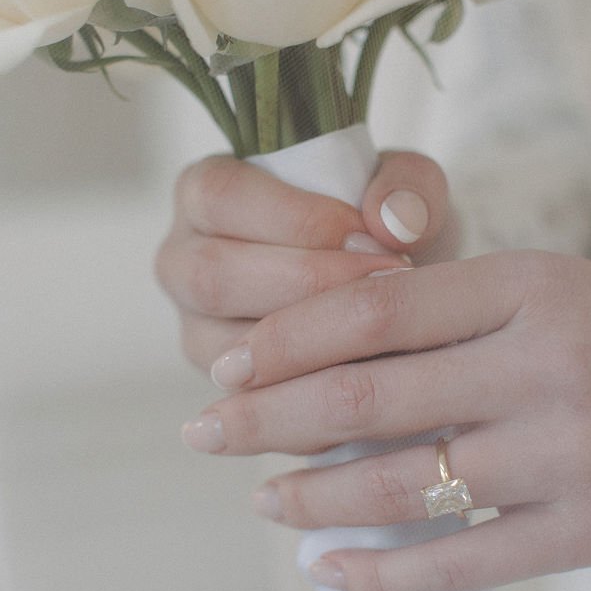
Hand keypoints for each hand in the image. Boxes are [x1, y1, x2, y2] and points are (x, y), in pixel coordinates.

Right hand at [155, 148, 449, 374]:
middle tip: (383, 285)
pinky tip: (370, 378)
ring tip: (383, 330)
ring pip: (226, 347)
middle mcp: (183, 261)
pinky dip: (314, 393)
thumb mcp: (407, 189)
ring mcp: (198, 329)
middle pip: (212, 275)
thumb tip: (392, 223)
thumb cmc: (386, 228)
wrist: (397, 292)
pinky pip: (255, 401)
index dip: (295, 217)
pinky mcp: (227, 389)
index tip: (367, 236)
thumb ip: (407, 188)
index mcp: (206, 194)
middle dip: (304, 282)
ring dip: (309, 343)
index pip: (221, 196)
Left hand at [182, 253, 590, 590]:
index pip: (375, 309)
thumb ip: (448, 314)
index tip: (228, 362)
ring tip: (260, 501)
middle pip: (368, 398)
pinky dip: (382, 574)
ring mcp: (568, 454)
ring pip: (403, 486)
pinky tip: (329, 572)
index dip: (286, 338)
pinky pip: (460, 563)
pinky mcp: (588, 533)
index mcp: (528, 288)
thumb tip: (315, 353)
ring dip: (312, 500)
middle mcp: (544, 366)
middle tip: (203, 432)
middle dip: (265, 418)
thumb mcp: (547, 293)